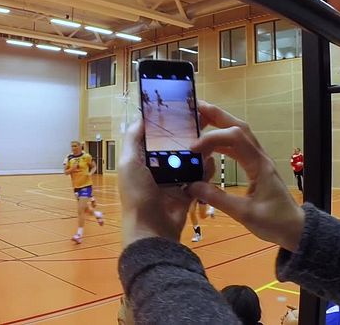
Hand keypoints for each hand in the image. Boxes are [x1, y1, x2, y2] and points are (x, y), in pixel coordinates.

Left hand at [118, 121, 213, 247]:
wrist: (153, 230)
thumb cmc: (137, 193)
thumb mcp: (128, 162)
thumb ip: (134, 138)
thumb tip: (142, 116)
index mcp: (142, 160)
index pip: (155, 136)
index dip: (167, 124)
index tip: (182, 109)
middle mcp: (157, 168)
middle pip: (175, 146)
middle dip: (187, 136)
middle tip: (203, 123)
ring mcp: (174, 181)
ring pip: (190, 160)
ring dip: (199, 152)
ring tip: (210, 141)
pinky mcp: (188, 192)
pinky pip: (199, 177)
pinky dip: (206, 170)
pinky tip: (211, 161)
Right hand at [186, 101, 304, 252]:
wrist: (295, 229)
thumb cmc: (274, 223)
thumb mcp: (245, 214)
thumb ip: (218, 199)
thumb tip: (192, 186)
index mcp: (260, 165)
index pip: (236, 139)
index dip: (212, 138)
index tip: (192, 149)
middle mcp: (259, 157)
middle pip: (239, 126)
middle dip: (217, 115)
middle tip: (194, 109)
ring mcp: (258, 160)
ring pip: (239, 133)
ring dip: (219, 125)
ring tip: (197, 121)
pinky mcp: (255, 166)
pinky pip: (238, 146)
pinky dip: (222, 141)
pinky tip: (208, 146)